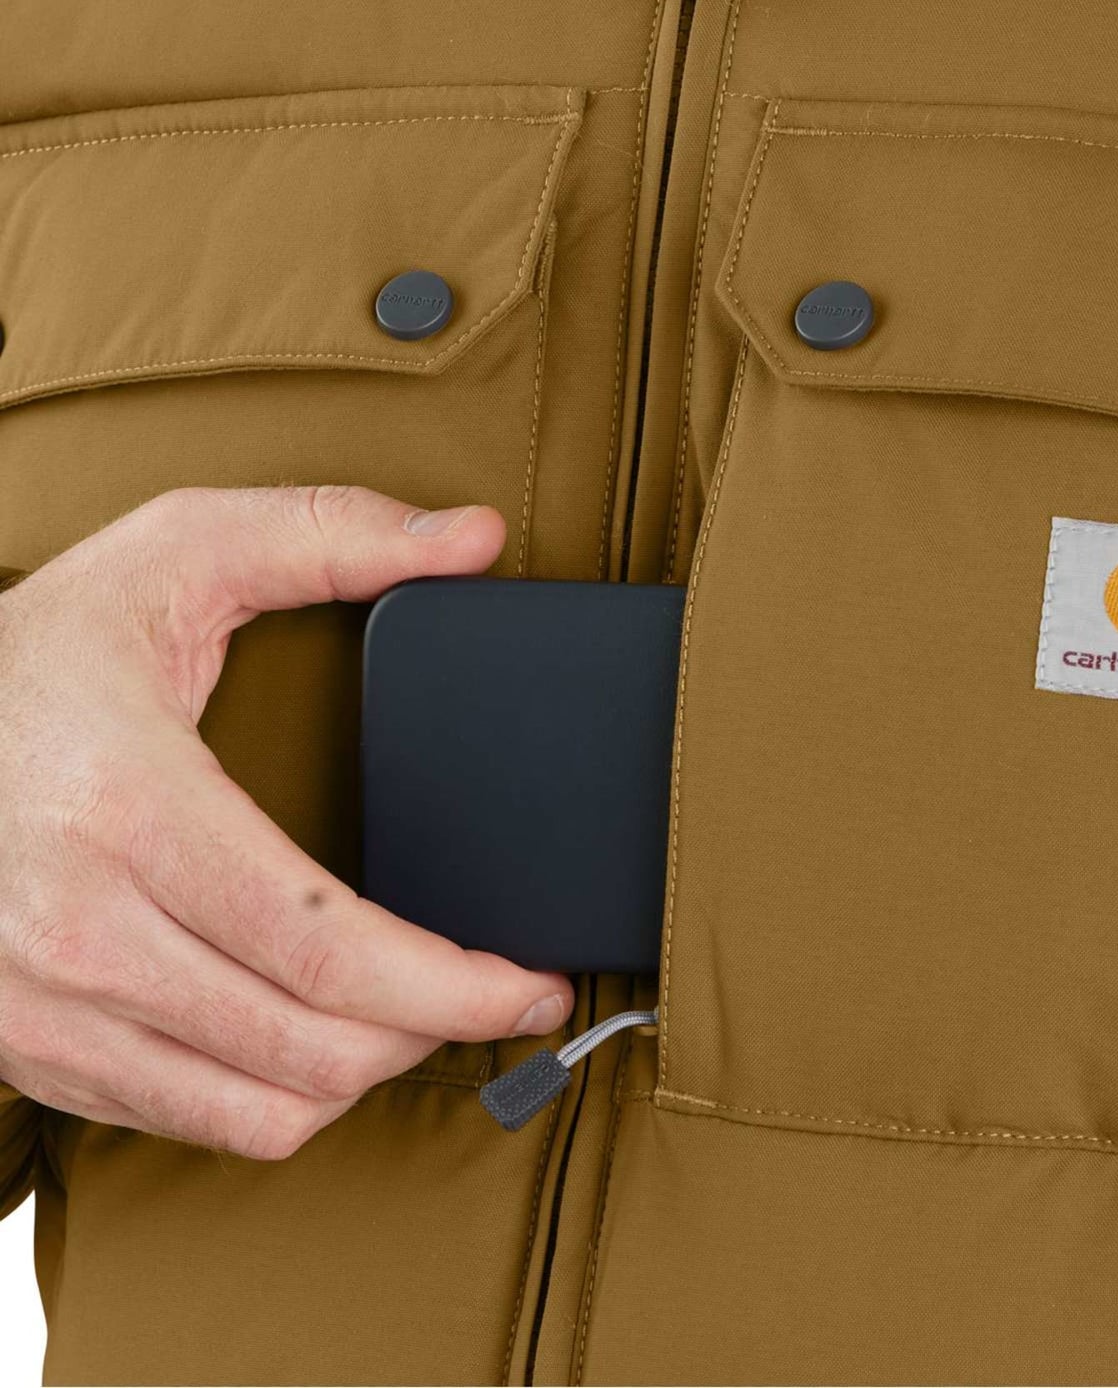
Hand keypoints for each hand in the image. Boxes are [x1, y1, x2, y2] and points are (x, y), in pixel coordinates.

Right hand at [0, 486, 572, 1158]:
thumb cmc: (40, 649)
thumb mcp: (178, 550)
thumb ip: (332, 533)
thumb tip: (476, 537)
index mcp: (127, 803)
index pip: (326, 943)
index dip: (453, 984)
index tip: (530, 983)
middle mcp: (74, 925)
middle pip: (312, 1042)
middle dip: (438, 1029)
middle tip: (500, 994)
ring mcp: (41, 1005)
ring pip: (263, 1108)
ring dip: (372, 1072)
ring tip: (423, 1015)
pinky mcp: (29, 1048)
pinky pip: (196, 1122)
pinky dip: (287, 1100)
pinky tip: (327, 1043)